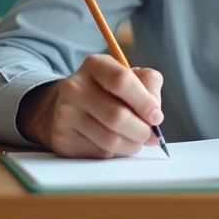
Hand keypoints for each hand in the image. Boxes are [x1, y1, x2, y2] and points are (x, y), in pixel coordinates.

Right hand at [16, 54, 163, 157]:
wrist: (69, 106)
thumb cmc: (107, 91)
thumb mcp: (129, 76)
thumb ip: (149, 84)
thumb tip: (155, 112)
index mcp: (95, 65)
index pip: (121, 81)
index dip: (144, 102)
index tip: (156, 117)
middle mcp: (75, 87)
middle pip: (116, 115)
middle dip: (141, 130)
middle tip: (150, 135)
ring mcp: (65, 113)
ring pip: (109, 139)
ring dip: (131, 145)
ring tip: (135, 141)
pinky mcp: (62, 138)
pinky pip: (98, 152)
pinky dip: (114, 153)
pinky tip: (114, 144)